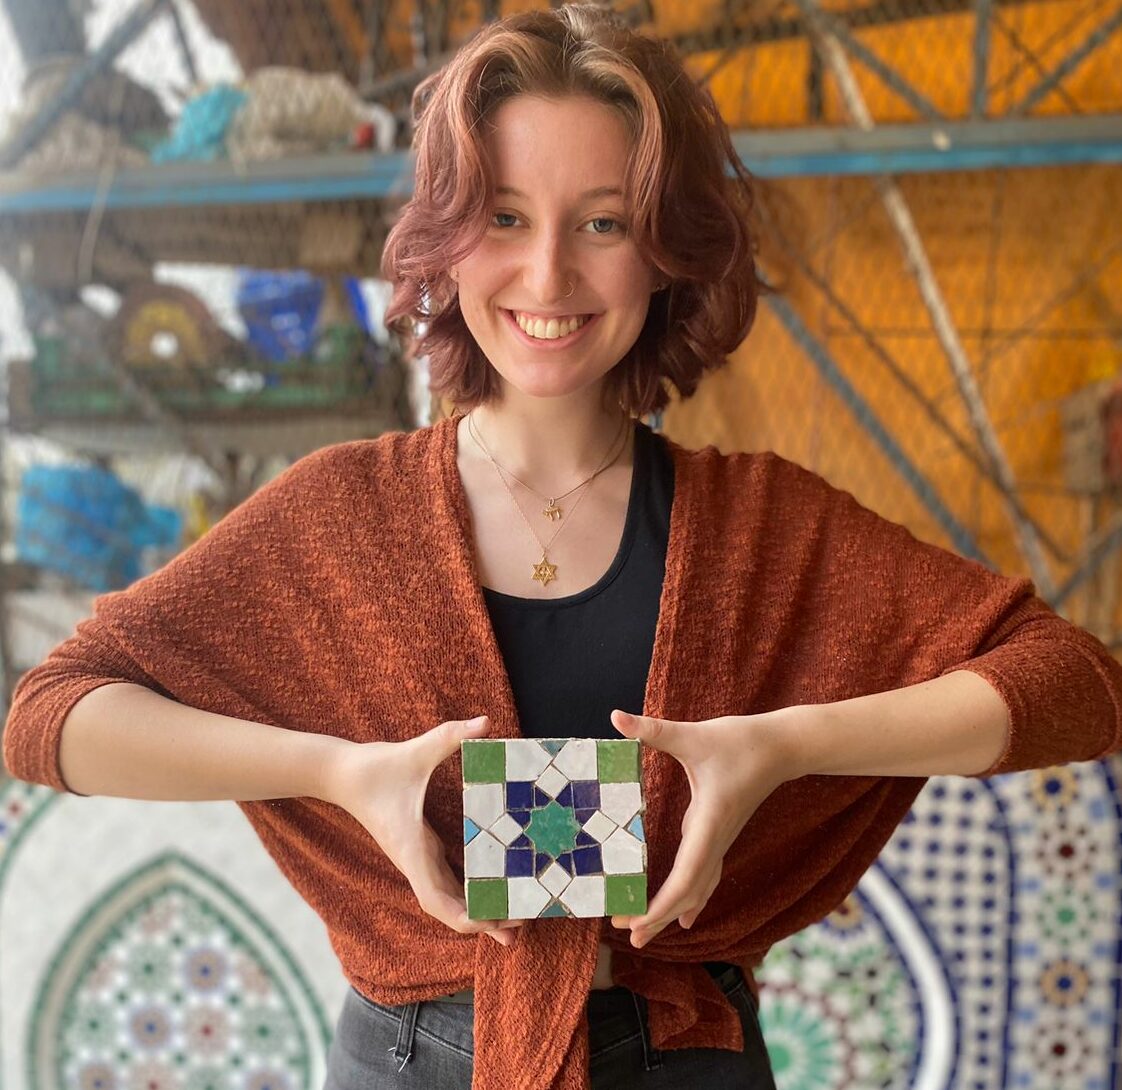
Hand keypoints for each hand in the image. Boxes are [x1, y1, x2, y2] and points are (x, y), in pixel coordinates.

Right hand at [327, 715, 521, 946]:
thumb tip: (486, 723)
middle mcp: (415, 862)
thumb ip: (451, 736)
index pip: (438, 902)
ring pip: (448, 899)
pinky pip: (446, 880)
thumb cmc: (376, 767)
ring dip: (478, 912)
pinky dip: (468, 892)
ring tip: (514, 919)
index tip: (495, 922)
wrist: (342, 773)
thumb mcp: (416, 750)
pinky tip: (491, 889)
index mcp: (413, 850)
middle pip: (450, 909)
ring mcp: (417, 858)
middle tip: (523, 923)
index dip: (467, 919)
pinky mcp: (419, 848)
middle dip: (484, 921)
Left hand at [608, 708, 795, 947]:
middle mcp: (715, 839)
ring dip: (671, 911)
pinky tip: (683, 916)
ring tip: (644, 933)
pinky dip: (690, 898)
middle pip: (688, 892)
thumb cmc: (740, 740)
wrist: (782, 746)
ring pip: (697, 888)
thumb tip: (615, 716)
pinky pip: (704, 876)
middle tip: (628, 937)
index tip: (637, 922)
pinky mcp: (719, 833)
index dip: (661, 904)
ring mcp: (720, 840)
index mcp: (708, 823)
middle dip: (659, 917)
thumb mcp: (693, 734)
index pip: (685, 878)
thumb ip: (653, 729)